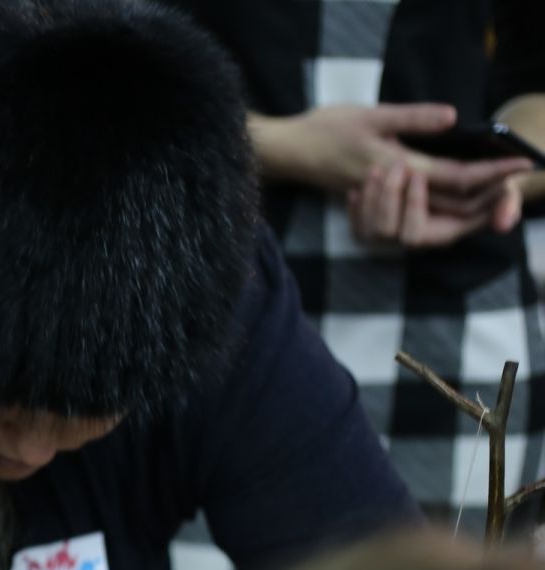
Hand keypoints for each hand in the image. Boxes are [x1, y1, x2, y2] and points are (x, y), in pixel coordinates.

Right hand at [254, 103, 530, 199]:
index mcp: (395, 167)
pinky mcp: (373, 201)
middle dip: (483, 201)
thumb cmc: (323, 131)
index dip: (490, 173)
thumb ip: (412, 118)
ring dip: (459, 210)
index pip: (455, 176)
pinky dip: (430, 213)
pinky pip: (408, 217)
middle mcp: (391, 191)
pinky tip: (441, 203)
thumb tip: (451, 118)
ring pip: (429, 217)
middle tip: (510, 188)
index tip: (519, 166)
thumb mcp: (370, 115)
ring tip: (486, 196)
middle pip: (448, 208)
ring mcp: (381, 200)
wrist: (287, 153)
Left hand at [346, 160, 524, 246]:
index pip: (415, 233)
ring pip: (369, 229)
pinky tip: (357, 187)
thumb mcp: (501, 193)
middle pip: (387, 231)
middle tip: (394, 165)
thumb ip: (504, 206)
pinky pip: (356, 226)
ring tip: (375, 170)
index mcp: (439, 234)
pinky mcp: (376, 227)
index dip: (414, 206)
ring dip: (370, 199)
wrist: (469, 187)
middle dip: (389, 198)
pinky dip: (355, 208)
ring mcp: (392, 236)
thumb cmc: (486, 190)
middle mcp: (414, 239)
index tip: (418, 175)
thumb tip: (503, 223)